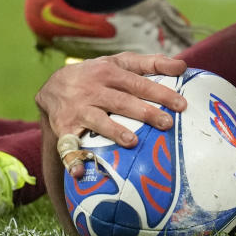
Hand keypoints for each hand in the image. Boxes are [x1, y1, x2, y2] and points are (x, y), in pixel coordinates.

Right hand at [35, 52, 187, 175]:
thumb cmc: (99, 74)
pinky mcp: (64, 128)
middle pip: (122, 102)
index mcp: (110, 72)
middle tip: (167, 123)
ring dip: (114, 131)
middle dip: (145, 113)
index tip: (180, 104)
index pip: (139, 83)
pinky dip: (72, 160)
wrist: (53, 86)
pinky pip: (68, 146)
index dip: (160, 93)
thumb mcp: (121, 63)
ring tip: (133, 141)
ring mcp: (78, 109)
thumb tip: (182, 66)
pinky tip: (80, 172)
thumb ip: (152, 63)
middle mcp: (93, 90)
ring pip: (98, 120)